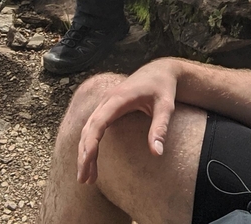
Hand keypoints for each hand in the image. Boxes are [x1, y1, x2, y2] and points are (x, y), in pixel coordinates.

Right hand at [77, 60, 179, 183]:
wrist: (160, 70)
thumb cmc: (163, 87)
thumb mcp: (166, 106)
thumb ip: (160, 127)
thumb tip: (157, 153)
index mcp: (119, 98)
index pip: (99, 122)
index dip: (91, 143)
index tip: (87, 161)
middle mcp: (107, 100)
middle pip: (88, 129)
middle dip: (84, 154)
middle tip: (84, 180)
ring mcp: (105, 103)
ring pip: (87, 129)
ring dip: (84, 152)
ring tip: (88, 178)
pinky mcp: (107, 107)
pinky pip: (93, 127)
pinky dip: (89, 144)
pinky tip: (91, 160)